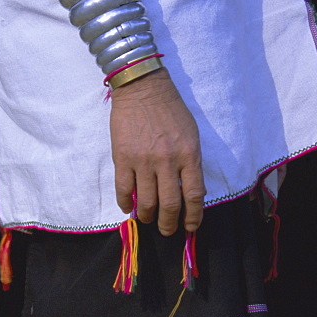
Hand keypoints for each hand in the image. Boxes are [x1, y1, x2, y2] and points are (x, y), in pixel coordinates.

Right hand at [110, 68, 205, 235]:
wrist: (142, 86)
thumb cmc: (171, 110)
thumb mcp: (191, 135)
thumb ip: (191, 164)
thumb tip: (190, 195)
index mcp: (188, 155)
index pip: (193, 196)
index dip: (193, 217)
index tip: (191, 227)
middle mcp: (167, 160)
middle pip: (169, 205)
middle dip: (168, 224)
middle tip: (167, 230)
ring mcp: (143, 160)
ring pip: (146, 202)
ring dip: (148, 217)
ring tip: (149, 219)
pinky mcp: (123, 157)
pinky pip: (124, 190)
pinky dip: (126, 204)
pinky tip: (129, 208)